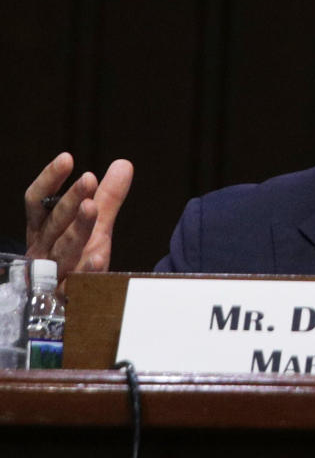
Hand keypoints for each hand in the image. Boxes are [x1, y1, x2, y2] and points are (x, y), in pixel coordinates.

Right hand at [24, 153, 133, 288]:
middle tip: (88, 178)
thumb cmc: (75, 260)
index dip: (49, 180)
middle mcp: (43, 252)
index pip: (38, 203)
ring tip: (92, 207)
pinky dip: (86, 271)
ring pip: (63, 251)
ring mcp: (53, 276)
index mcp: (44, 232)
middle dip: (70, 201)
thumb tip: (123, 164)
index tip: (67, 158)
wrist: (63, 308)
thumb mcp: (93, 227)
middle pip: (54, 224)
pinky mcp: (68, 299)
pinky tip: (99, 258)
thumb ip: (107, 198)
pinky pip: (75, 286)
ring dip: (77, 229)